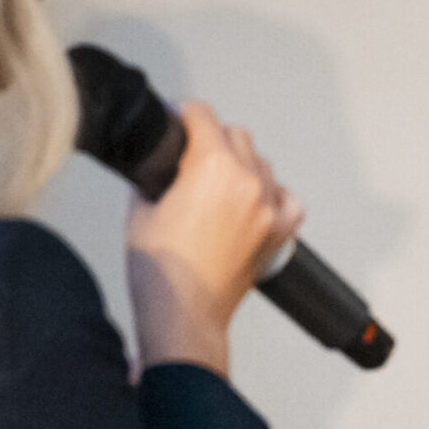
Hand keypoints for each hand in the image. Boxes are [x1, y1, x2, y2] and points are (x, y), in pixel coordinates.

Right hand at [125, 101, 304, 376]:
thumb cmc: (162, 272)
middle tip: (190, 154)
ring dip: (240, 164)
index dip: (182, 114)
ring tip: (216, 183)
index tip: (176, 119)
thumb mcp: (141, 208)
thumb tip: (158, 165)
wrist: (184, 314)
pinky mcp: (279, 234)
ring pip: (261, 163)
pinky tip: (253, 201)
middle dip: (211, 138)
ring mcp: (268, 208)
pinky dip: (273, 194)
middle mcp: (248, 183)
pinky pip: (288, 199)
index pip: (202, 115)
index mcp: (212, 167)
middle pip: (235, 135)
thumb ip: (153, 175)